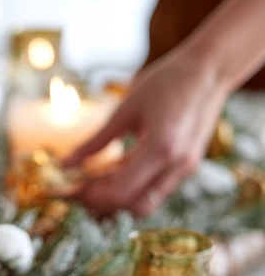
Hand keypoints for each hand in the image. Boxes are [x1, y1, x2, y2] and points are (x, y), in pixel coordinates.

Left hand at [66, 48, 227, 216]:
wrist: (211, 69)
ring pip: (147, 201)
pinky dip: (132, 185)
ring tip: (90, 182)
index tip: (69, 188)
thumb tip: (65, 163)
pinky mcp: (185, 164)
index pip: (121, 192)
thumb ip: (95, 141)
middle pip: (136, 206)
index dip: (91, 196)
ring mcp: (185, 168)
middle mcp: (178, 166)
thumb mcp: (126, 110)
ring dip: (118, 197)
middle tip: (77, 189)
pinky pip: (155, 186)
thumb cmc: (168, 81)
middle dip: (104, 204)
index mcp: (162, 149)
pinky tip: (110, 172)